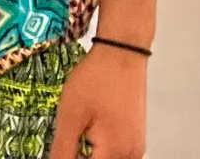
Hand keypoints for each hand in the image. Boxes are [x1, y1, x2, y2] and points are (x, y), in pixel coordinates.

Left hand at [48, 44, 147, 158]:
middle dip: (80, 156)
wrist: (122, 50)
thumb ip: (62, 151)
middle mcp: (130, 155)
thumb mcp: (70, 116)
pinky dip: (101, 151)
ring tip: (80, 136)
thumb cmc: (96, 78)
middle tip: (69, 138)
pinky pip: (117, 155)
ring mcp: (136, 148)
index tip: (63, 147)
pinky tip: (90, 135)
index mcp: (114, 152)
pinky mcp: (136, 139)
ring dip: (90, 154)